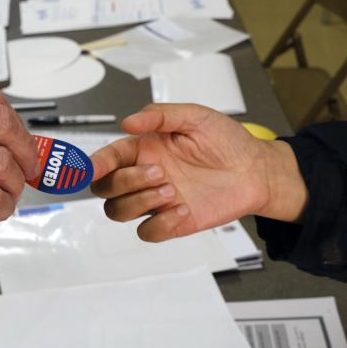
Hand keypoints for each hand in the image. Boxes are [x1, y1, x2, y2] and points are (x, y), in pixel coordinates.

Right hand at [90, 103, 307, 241]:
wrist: (256, 171)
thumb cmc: (227, 142)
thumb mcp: (195, 116)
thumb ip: (160, 116)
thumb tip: (127, 122)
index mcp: (144, 149)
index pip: (107, 158)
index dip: (94, 164)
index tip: (90, 167)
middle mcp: (144, 175)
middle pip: (105, 189)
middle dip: (124, 182)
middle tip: (158, 172)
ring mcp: (156, 201)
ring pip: (119, 212)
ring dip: (139, 201)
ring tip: (171, 189)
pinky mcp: (171, 222)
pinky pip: (147, 232)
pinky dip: (159, 223)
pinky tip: (182, 209)